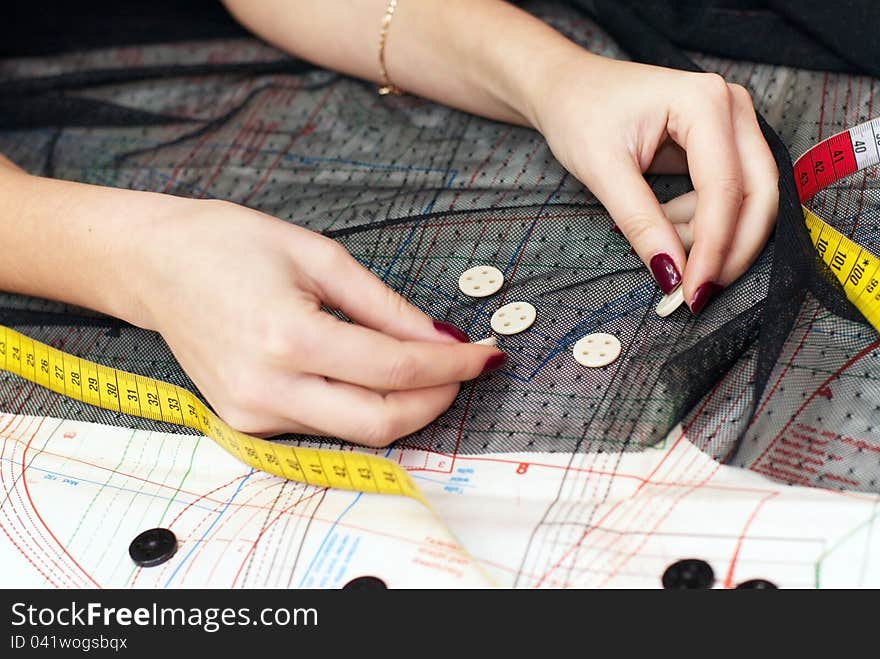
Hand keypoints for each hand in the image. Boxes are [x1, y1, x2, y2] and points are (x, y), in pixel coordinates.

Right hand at [132, 200, 505, 445]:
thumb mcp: (317, 257)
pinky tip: (373, 376)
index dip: (451, 365)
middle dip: (436, 401)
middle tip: (463, 370)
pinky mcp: (246, 423)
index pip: (394, 367)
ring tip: (425, 369)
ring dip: (403, 406)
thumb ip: (384, 305)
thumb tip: (437, 338)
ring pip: (355, 431)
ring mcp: (252, 414)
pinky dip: (361, 406)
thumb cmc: (228, 245)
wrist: (154, 266)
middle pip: (380, 422)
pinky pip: (323, 426)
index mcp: (288, 337)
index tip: (484, 354)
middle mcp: (267, 388)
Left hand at [528, 52, 777, 312]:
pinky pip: (730, 196)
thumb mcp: (603, 170)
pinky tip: (665, 224)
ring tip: (661, 244)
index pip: (724, 188)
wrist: (567, 88)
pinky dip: (703, 223)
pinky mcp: (723, 143)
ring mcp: (733, 124)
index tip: (692, 292)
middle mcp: (732, 108)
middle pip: (758, 194)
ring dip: (713, 238)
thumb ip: (641, 223)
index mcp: (704, 102)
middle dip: (731, 250)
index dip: (713, 247)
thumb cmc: (579, 114)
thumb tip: (671, 276)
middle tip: (696, 292)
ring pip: (749, 198)